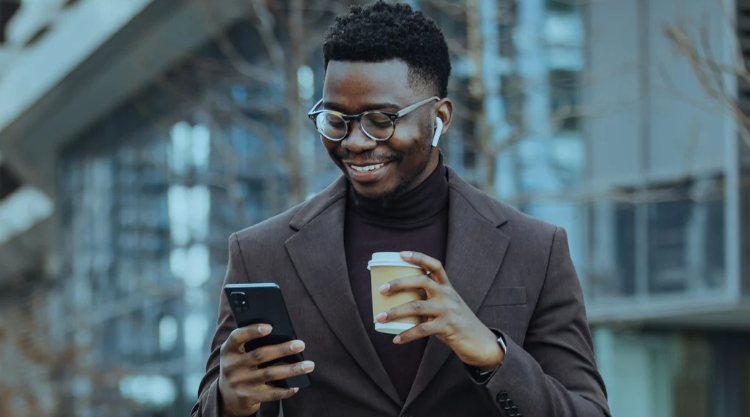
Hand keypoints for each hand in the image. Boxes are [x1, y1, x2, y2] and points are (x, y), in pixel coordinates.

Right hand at [218, 324, 314, 416]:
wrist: (227, 398)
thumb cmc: (239, 368)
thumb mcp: (238, 354)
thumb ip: (251, 344)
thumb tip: (283, 336)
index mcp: (228, 350)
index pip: (237, 337)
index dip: (252, 331)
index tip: (270, 327)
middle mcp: (231, 366)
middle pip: (259, 355)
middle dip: (282, 349)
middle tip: (301, 344)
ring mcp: (239, 383)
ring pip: (269, 374)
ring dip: (292, 369)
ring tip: (309, 365)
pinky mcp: (247, 398)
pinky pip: (270, 394)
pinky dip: (285, 390)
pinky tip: (296, 385)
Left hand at [374, 251, 503, 370]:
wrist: (480, 342)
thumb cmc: (456, 322)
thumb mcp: (446, 306)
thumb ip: (428, 301)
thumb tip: (397, 302)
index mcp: (447, 287)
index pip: (434, 265)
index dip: (418, 257)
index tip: (401, 254)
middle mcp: (448, 295)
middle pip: (422, 282)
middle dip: (399, 283)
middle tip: (381, 289)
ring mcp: (448, 310)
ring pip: (417, 306)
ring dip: (395, 312)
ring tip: (379, 318)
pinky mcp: (448, 327)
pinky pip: (423, 330)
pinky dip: (407, 334)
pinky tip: (396, 339)